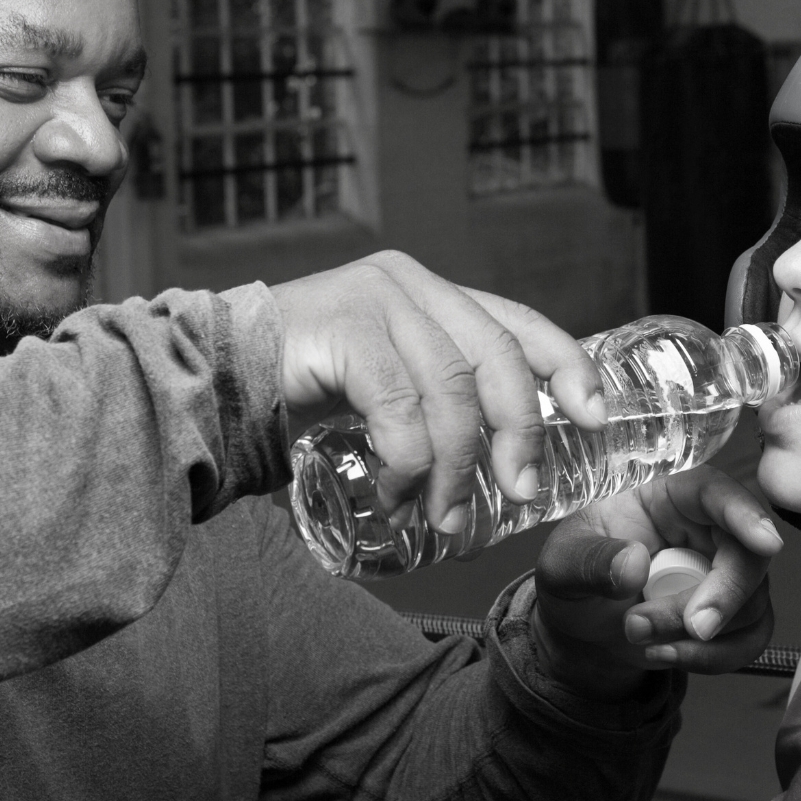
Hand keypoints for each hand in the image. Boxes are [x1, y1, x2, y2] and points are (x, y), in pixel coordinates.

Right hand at [270, 251, 607, 534]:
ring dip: (456, 466)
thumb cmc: (294, 396)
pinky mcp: (342, 325)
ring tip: (444, 516)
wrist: (204, 383)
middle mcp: (408, 284)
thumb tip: (505, 463)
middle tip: (522, 490)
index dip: (567, 367)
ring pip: (451, 389)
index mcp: (428, 294)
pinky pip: (400, 406)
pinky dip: (407, 462)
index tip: (596, 417)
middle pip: (497, 357)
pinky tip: (395, 495)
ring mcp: (375, 298)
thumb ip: (435, 404)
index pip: (519, 322)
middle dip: (519, 431)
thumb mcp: (385, 393)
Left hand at [531, 467, 781, 699]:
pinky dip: (712, 658)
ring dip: (697, 636)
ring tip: (637, 635)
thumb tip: (633, 564)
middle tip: (687, 628)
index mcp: (667, 495)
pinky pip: (749, 639)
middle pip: (748, 555)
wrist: (581, 627)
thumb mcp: (561, 565)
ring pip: (750, 603)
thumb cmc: (575, 578)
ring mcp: (724, 571)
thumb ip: (590, 561)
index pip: (714, 491)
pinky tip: (664, 654)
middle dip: (721, 597)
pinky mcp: (734, 614)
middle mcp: (705, 528)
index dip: (743, 513)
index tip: (764, 543)